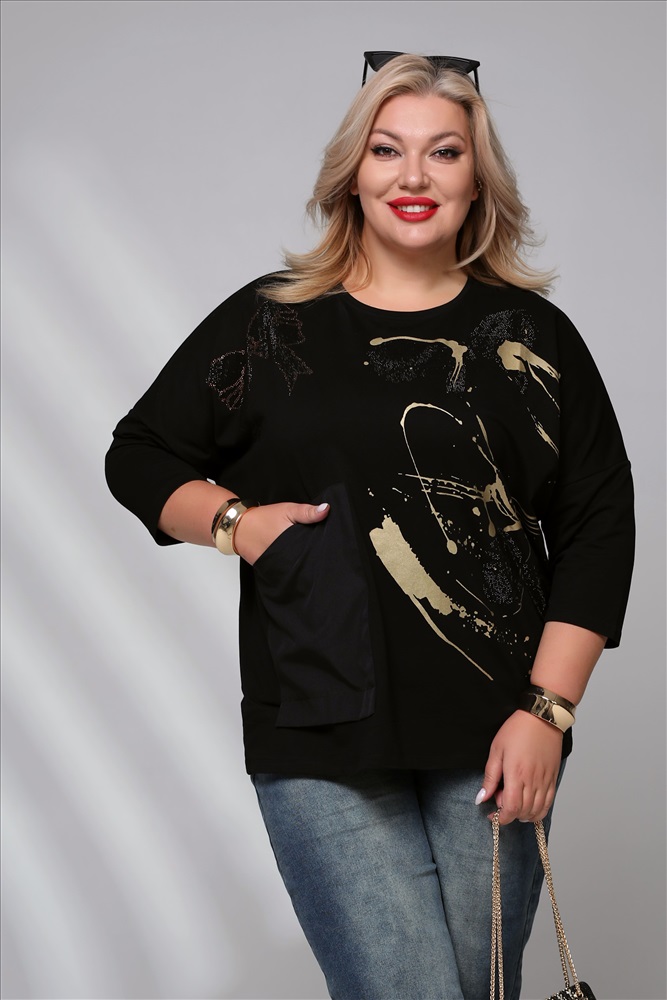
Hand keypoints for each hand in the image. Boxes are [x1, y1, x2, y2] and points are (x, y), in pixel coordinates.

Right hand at [232, 500, 329, 564]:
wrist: (239, 527)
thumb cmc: (263, 518)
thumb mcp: (288, 510)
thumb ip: (307, 512)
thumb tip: (326, 509)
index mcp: (293, 543)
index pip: (314, 552)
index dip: (325, 550)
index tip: (333, 549)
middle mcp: (286, 558)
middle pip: (308, 562)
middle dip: (316, 559)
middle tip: (327, 556)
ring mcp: (279, 566)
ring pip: (298, 569)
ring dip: (305, 565)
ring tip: (314, 561)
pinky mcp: (272, 569)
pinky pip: (287, 571)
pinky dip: (293, 568)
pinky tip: (299, 563)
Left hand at [475, 710, 562, 825]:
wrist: (542, 718)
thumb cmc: (517, 730)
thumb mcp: (496, 751)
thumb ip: (490, 777)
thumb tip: (481, 798)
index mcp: (516, 774)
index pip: (510, 808)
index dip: (501, 818)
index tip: (493, 816)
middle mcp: (533, 781)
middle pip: (523, 812)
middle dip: (509, 814)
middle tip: (500, 800)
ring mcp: (545, 781)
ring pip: (536, 811)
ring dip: (524, 815)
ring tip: (514, 804)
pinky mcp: (553, 778)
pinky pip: (548, 804)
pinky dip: (538, 811)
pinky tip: (530, 806)